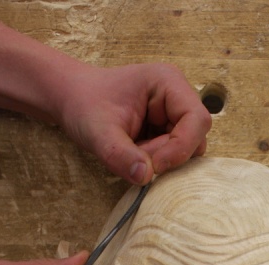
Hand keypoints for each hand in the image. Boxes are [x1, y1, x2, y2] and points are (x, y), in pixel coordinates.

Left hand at [57, 62, 211, 184]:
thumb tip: (145, 176)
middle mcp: (177, 97)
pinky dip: (154, 162)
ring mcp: (173, 115)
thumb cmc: (83, 104)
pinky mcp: (166, 131)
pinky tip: (133, 154)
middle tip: (136, 157)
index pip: (196, 120)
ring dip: (161, 161)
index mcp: (168, 83)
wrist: (72, 100)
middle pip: (194, 138)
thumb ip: (120, 155)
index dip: (182, 147)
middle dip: (168, 156)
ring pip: (186, 150)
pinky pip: (173, 156)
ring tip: (131, 153)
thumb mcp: (98, 132)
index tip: (154, 166)